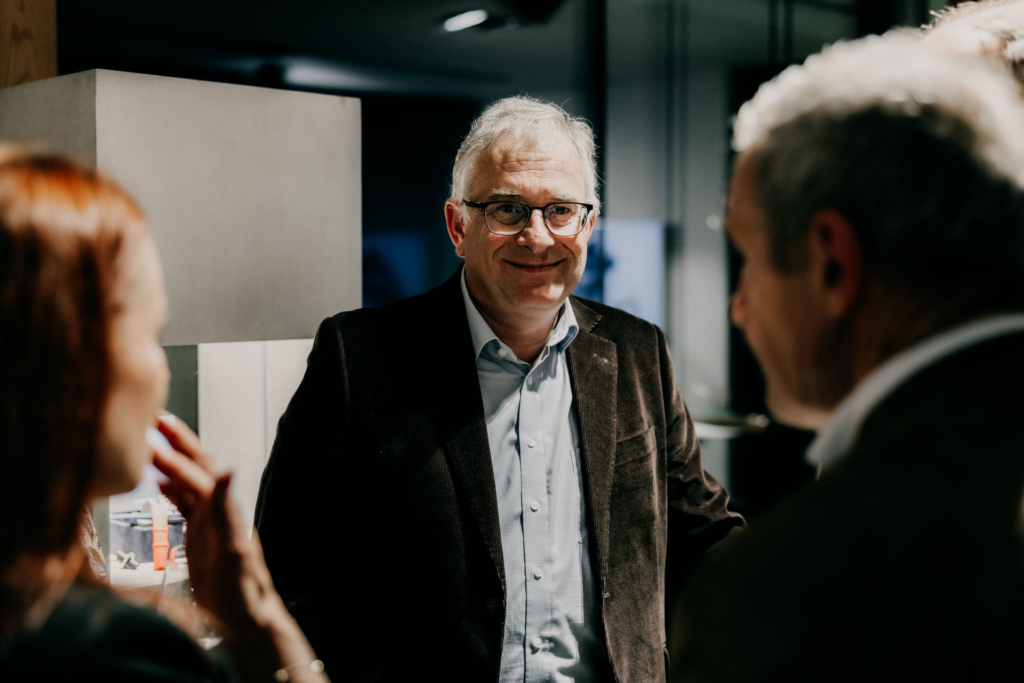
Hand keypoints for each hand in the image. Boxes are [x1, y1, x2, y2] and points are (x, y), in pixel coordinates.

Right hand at [151, 416, 323, 680]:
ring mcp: (210, 521)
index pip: (198, 474)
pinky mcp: (202, 535)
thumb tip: (230, 470)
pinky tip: (158, 482)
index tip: (154, 436)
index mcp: (225, 510)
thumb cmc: (242, 590)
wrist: (246, 616)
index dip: (177, 456)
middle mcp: (219, 509)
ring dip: (172, 460)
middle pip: (198, 466)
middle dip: (178, 442)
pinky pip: (185, 504)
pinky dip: (172, 488)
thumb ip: (228, 511)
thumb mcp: (234, 551)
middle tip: (155, 417)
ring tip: (150, 441)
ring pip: (189, 481)